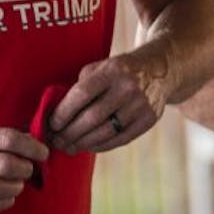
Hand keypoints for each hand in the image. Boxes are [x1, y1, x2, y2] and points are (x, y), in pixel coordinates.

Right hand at [0, 122, 47, 213]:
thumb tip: (23, 140)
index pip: (10, 139)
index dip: (32, 147)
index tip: (42, 152)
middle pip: (8, 165)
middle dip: (26, 168)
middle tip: (29, 168)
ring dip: (15, 186)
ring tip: (18, 183)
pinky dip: (1, 203)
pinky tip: (7, 197)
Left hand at [49, 52, 168, 152]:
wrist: (161, 70)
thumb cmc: (121, 71)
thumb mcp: (102, 67)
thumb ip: (82, 85)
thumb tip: (58, 113)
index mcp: (112, 70)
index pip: (82, 94)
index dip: (64, 112)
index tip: (51, 124)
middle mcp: (128, 87)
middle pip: (93, 117)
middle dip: (70, 133)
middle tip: (56, 141)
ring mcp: (141, 105)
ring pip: (106, 132)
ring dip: (83, 143)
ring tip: (69, 147)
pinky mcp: (149, 119)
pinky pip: (120, 139)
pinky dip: (101, 146)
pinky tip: (88, 147)